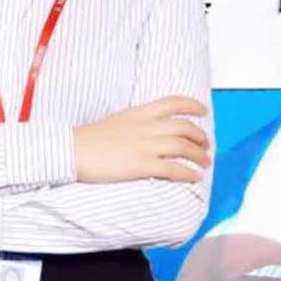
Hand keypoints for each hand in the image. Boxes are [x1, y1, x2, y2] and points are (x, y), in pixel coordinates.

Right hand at [74, 95, 211, 183]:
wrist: (74, 150)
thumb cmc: (92, 137)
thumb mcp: (118, 120)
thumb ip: (137, 122)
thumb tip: (150, 129)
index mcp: (140, 112)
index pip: (173, 102)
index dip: (192, 105)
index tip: (203, 110)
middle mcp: (147, 126)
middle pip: (184, 127)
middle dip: (200, 136)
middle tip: (206, 144)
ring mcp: (146, 145)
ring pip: (184, 147)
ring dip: (199, 155)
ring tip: (205, 162)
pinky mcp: (142, 165)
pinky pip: (173, 169)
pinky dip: (188, 173)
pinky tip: (194, 177)